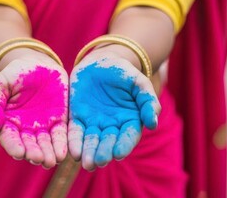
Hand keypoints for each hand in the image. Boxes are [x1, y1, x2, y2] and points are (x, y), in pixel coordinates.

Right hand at [0, 52, 67, 168]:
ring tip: (52, 161)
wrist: (38, 63)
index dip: (14, 146)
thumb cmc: (15, 74)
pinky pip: (61, 135)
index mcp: (8, 122)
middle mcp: (25, 129)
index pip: (10, 138)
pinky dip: (62, 145)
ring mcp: (43, 126)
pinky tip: (64, 153)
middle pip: (29, 145)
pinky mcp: (59, 120)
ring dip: (48, 153)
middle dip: (33, 153)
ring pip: (46, 144)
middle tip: (38, 159)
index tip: (19, 153)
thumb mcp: (1, 84)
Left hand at [68, 50, 160, 170]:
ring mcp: (94, 123)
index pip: (128, 136)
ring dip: (88, 153)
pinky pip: (75, 132)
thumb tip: (153, 123)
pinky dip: (74, 142)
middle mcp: (112, 126)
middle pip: (108, 142)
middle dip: (104, 153)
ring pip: (91, 141)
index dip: (124, 145)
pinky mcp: (78, 118)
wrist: (99, 62)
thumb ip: (147, 100)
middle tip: (99, 161)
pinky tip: (73, 152)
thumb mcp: (139, 82)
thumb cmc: (123, 73)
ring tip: (86, 163)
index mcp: (130, 120)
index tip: (119, 154)